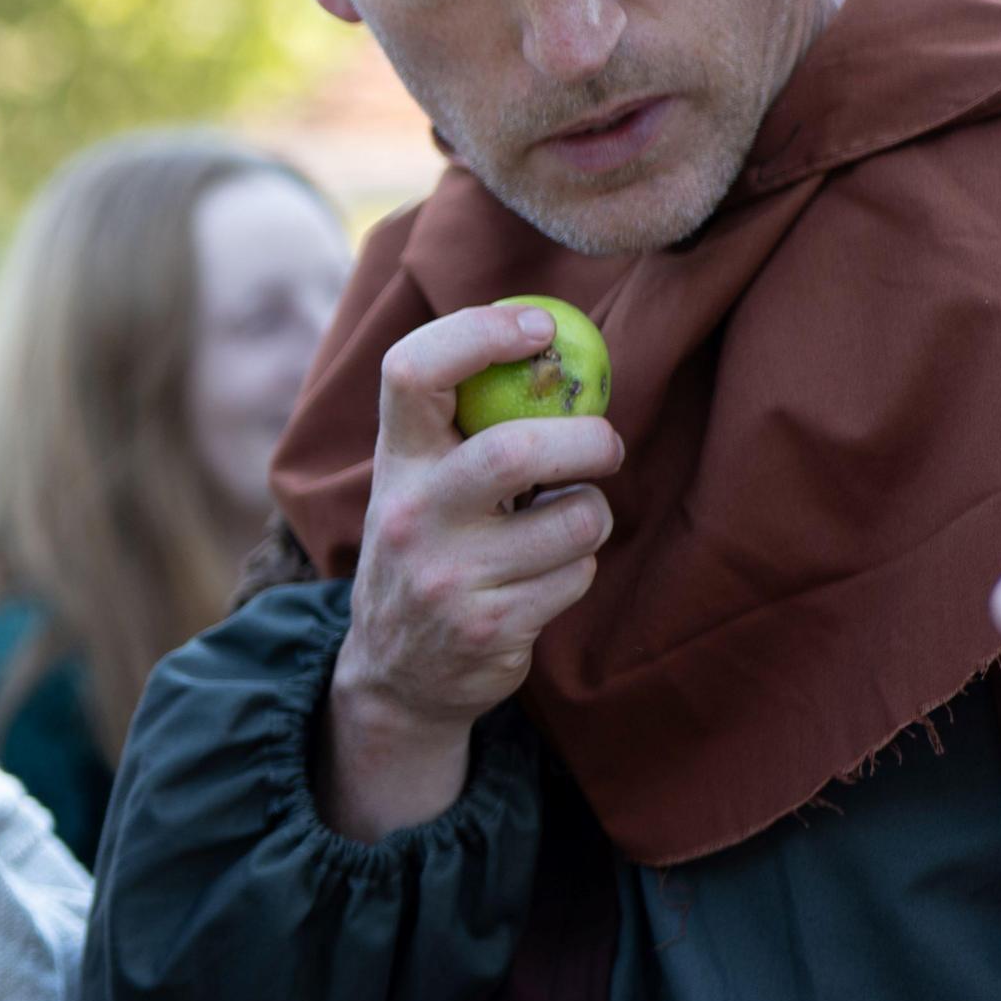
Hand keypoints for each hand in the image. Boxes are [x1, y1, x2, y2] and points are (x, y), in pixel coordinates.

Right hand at [324, 302, 621, 839]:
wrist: (394, 672)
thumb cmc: (429, 549)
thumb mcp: (419, 483)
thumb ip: (464, 425)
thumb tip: (554, 349)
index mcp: (396, 461)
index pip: (412, 371)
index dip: (480, 333)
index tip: (540, 329)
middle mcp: (413, 514)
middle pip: (514, 451)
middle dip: (587, 441)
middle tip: (606, 446)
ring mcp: (448, 575)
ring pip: (572, 519)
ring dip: (592, 514)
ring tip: (566, 524)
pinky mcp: (489, 627)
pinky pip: (577, 576)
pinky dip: (579, 569)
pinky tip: (544, 579)